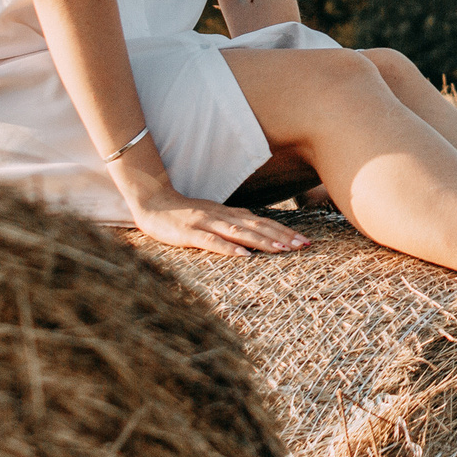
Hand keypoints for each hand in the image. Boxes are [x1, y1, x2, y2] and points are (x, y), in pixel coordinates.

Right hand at [129, 188, 311, 256]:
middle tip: (304, 245)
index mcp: (229, 213)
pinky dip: (229, 248)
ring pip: (239, 232)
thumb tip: (257, 235)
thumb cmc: (184, 213)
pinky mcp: (189, 233)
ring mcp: (206, 223)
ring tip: (282, 250)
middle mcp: (222, 216)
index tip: (304, 241)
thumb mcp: (213, 217)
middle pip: (257, 226)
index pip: (263, 222)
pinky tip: (243, 255)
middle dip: (282, 236)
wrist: (153, 201)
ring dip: (262, 241)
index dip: (284, 231)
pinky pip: (211, 241)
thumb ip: (233, 225)